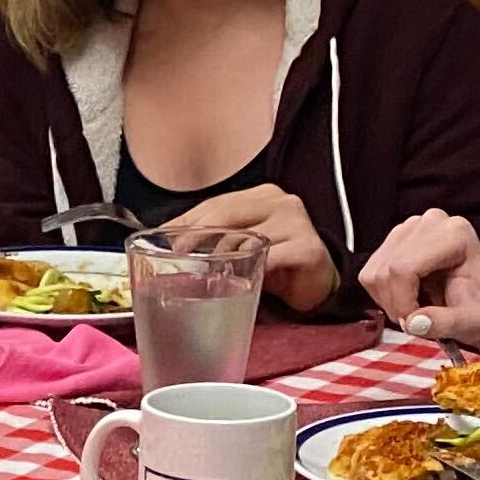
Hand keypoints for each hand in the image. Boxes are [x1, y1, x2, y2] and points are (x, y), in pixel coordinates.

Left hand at [177, 184, 337, 311]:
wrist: (316, 284)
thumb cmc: (275, 263)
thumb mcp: (241, 245)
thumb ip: (214, 237)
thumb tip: (167, 239)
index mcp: (263, 195)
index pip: (218, 203)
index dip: (188, 220)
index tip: (164, 237)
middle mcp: (282, 202)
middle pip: (229, 213)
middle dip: (198, 234)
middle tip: (178, 255)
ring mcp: (298, 223)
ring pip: (247, 236)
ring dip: (222, 257)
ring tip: (204, 273)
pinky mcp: (308, 248)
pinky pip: (271, 258)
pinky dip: (252, 270)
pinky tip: (240, 281)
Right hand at [356, 209, 479, 350]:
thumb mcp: (474, 324)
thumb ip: (445, 323)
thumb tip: (413, 323)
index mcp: (455, 235)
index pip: (404, 268)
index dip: (402, 302)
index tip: (414, 324)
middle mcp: (432, 222)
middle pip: (386, 269)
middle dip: (394, 304)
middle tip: (413, 322)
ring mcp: (410, 228)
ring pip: (374, 272)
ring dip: (388, 300)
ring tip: (413, 310)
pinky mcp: (396, 239)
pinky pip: (370, 272)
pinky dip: (382, 294)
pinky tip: (406, 297)